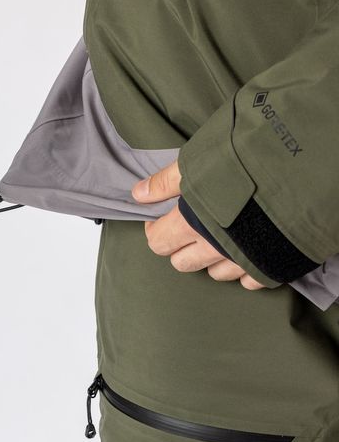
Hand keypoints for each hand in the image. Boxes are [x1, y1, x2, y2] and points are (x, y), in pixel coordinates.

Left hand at [131, 161, 264, 289]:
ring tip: (218, 236)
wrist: (303, 169)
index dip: (156, 230)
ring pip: (215, 274)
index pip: (159, 243)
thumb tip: (139, 194)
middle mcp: (213, 249)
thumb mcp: (197, 162)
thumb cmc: (247, 161)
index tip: (161, 219)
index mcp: (189, 225)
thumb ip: (166, 182)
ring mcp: (242, 261)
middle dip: (180, 247)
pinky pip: (249, 280)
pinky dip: (244, 269)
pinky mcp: (270, 266)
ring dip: (211, 259)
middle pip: (182, 263)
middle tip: (187, 227)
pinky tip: (246, 250)